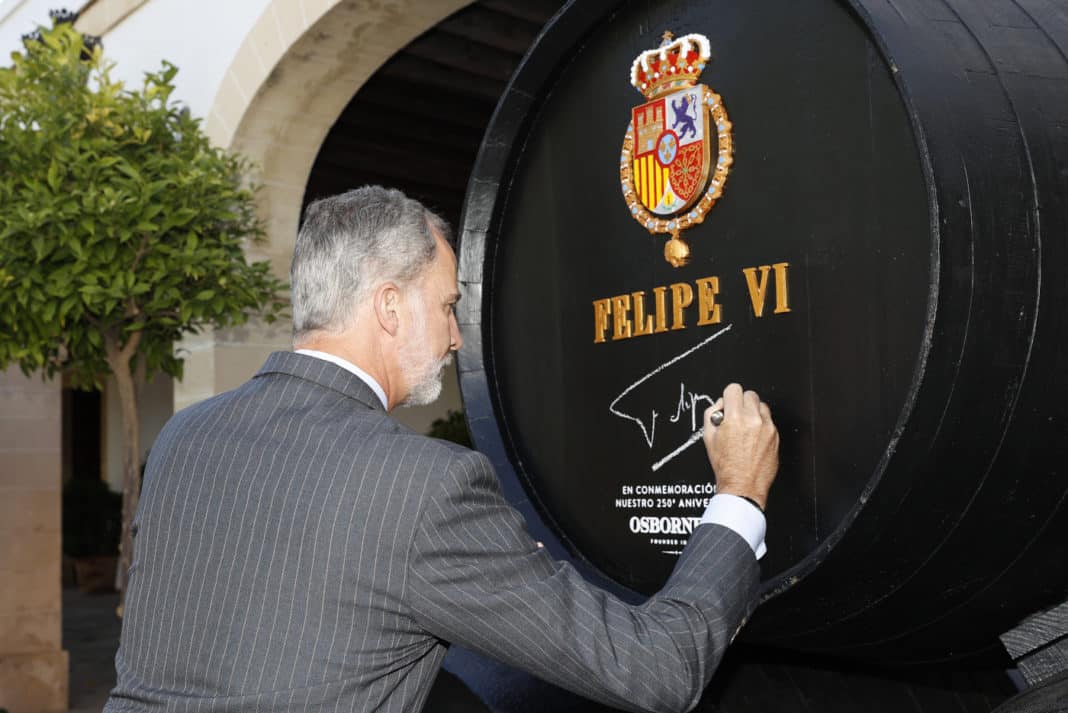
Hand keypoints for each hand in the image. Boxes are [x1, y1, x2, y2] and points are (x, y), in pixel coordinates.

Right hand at [703, 383, 778, 509]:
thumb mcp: (708, 438)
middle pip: (749, 394)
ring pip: (761, 405)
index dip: (728, 396)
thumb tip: (720, 405)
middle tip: (736, 416)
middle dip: (741, 403)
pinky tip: (753, 438)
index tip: (728, 404)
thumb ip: (712, 414)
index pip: (733, 389)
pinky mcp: (775, 435)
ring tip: (746, 428)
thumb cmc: (726, 466)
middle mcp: (753, 420)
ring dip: (753, 412)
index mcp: (735, 418)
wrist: (743, 485)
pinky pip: (769, 420)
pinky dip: (761, 425)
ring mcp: (767, 428)